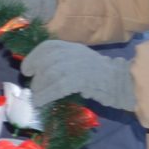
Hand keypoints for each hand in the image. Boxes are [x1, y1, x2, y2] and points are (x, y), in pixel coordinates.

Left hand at [20, 39, 135, 110]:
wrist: (121, 82)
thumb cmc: (100, 77)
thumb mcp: (79, 61)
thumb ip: (62, 63)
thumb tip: (40, 73)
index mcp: (73, 47)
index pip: (48, 47)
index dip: (34, 57)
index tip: (26, 69)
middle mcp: (75, 53)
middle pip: (47, 61)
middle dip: (36, 76)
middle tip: (33, 88)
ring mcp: (79, 65)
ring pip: (50, 74)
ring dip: (40, 88)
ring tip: (36, 97)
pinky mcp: (82, 79)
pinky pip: (58, 87)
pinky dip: (46, 95)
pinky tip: (41, 101)